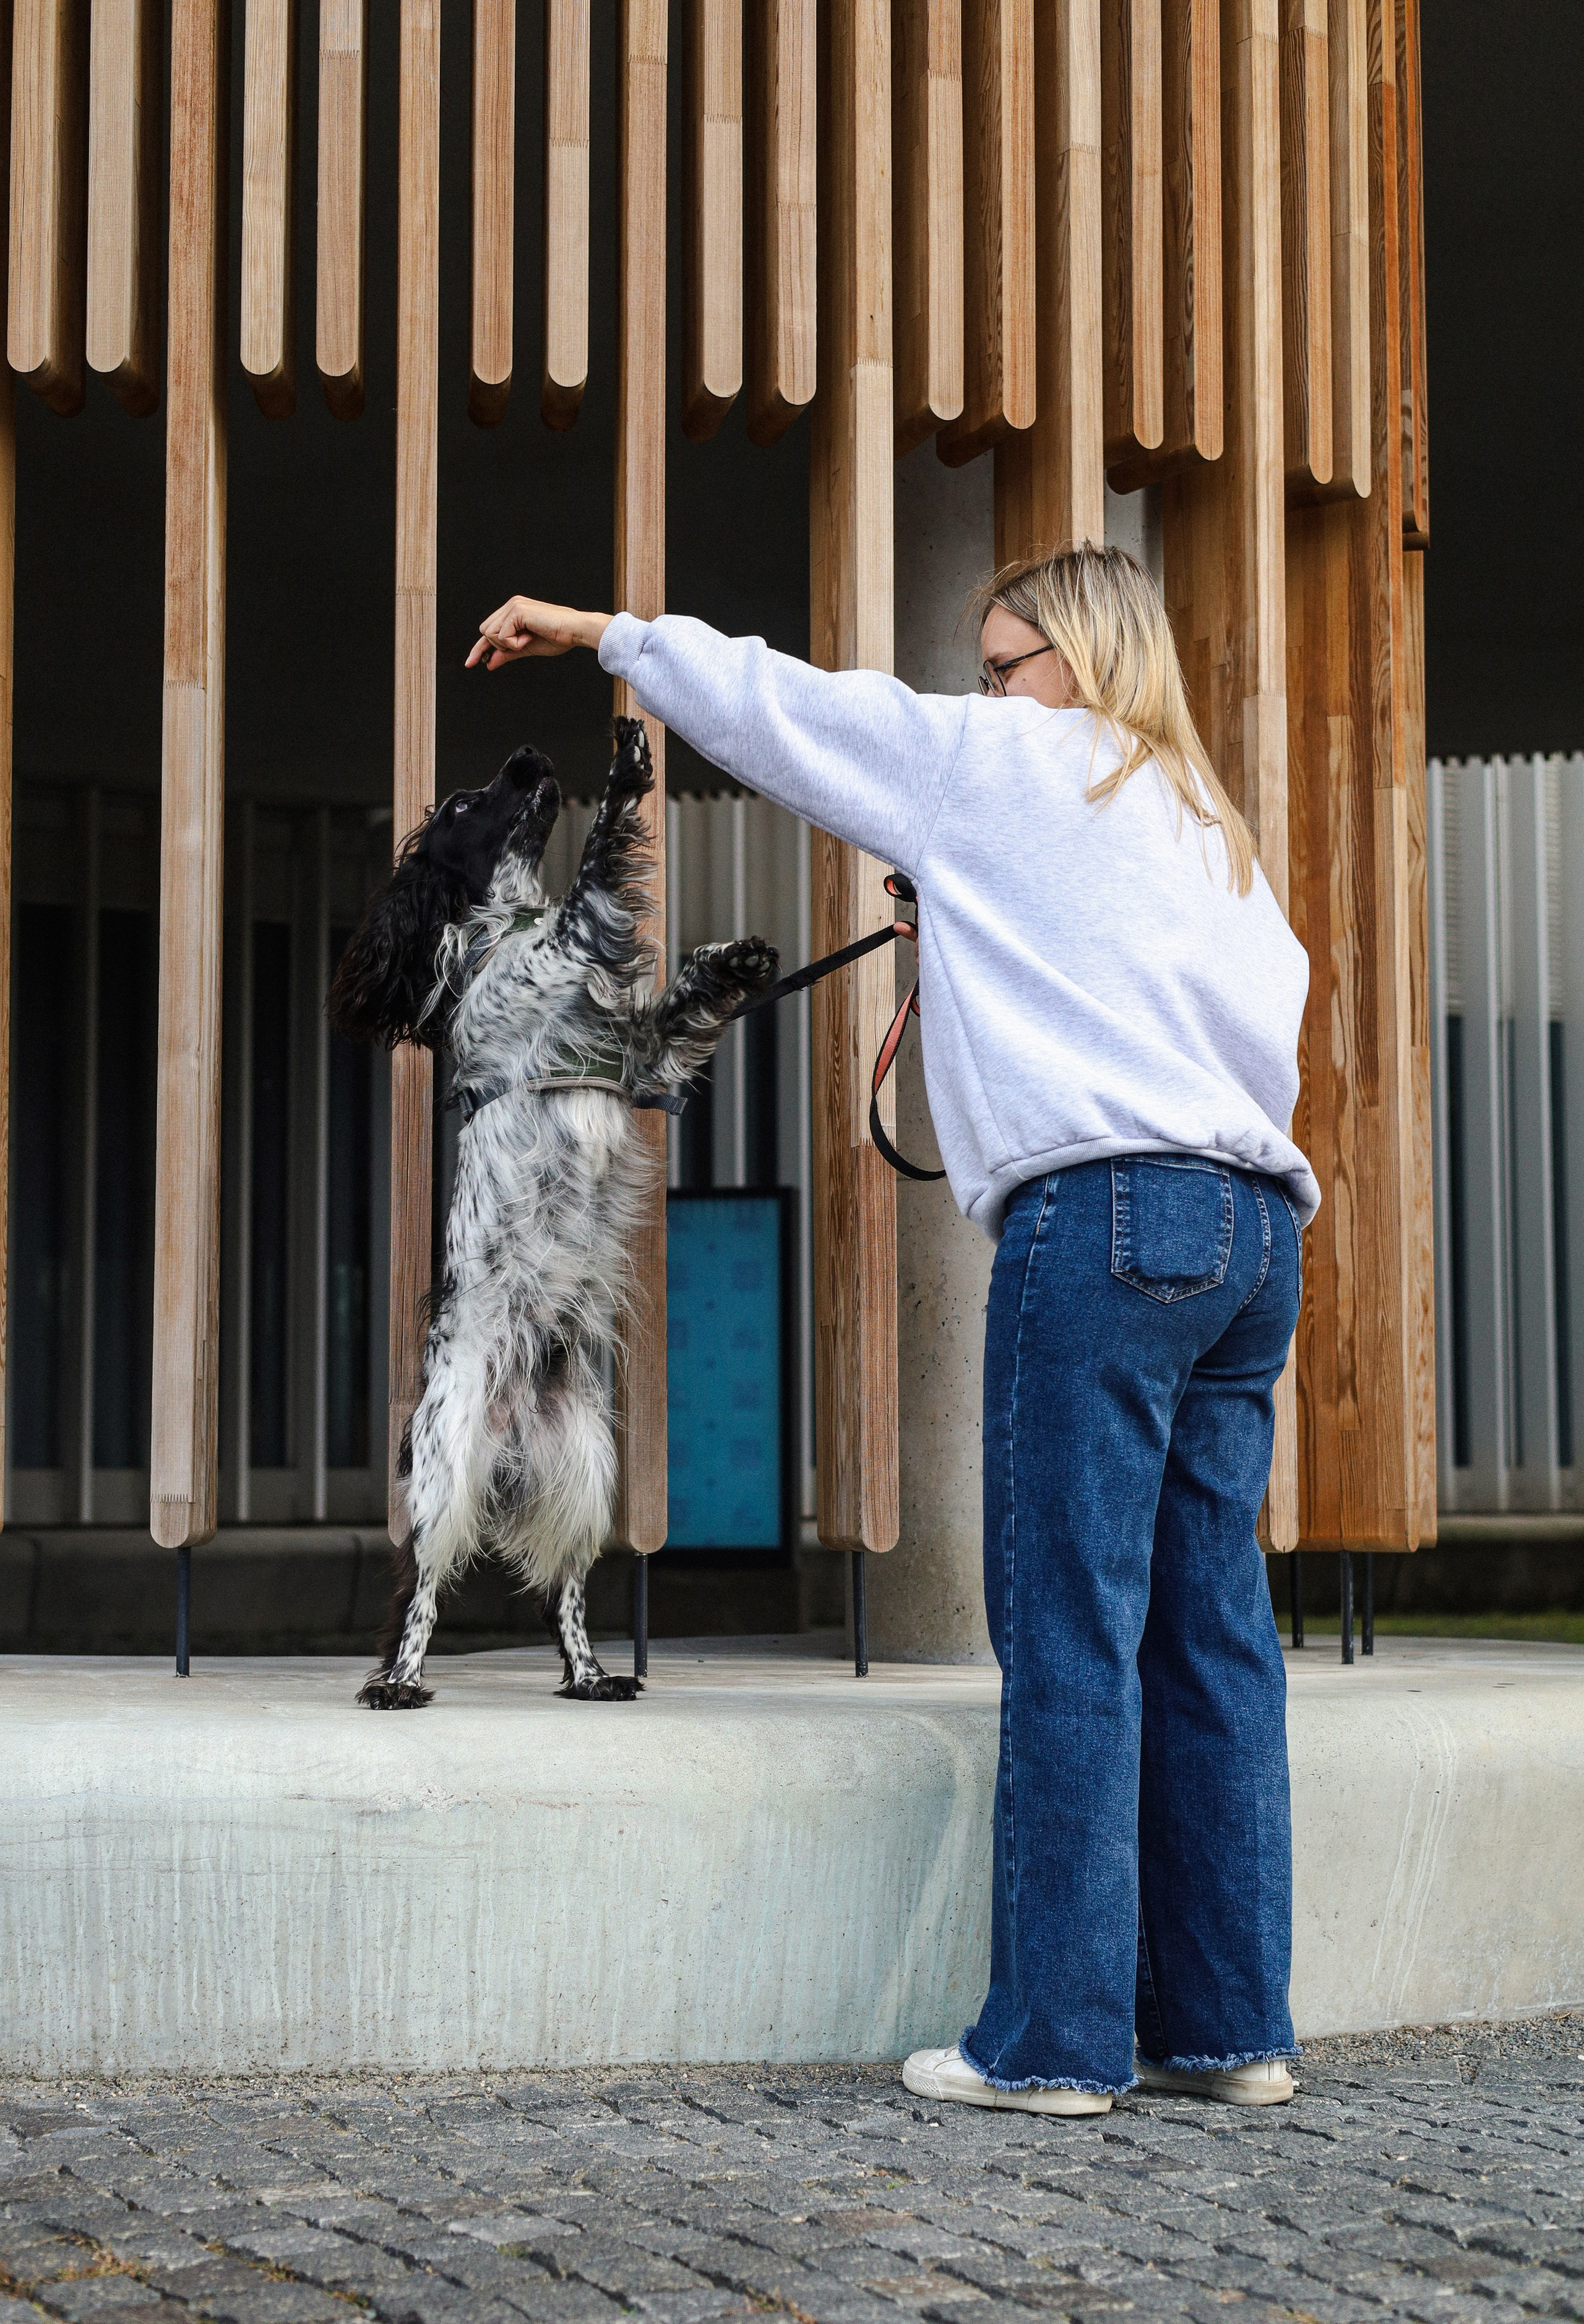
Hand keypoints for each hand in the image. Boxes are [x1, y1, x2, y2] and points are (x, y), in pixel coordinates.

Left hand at [465, 595, 612, 669]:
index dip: (479, 648)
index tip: (470, 663)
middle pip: (485, 631)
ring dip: (508, 644)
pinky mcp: (517, 610)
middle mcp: (511, 605)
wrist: (574, 631)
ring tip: (528, 639)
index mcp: (514, 611)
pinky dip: (515, 643)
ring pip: (490, 633)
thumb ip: (506, 654)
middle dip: (500, 645)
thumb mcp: (526, 648)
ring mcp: (513, 606)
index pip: (489, 630)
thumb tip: (489, 664)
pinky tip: (530, 637)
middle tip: (522, 644)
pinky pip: (503, 635)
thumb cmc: (557, 637)